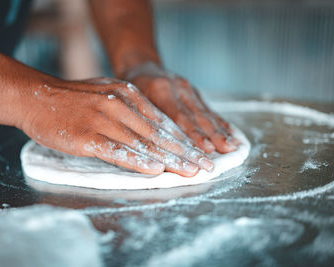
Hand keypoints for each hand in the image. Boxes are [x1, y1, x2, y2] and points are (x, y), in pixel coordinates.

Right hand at [18, 77, 213, 176]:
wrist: (36, 97)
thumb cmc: (71, 98)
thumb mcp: (106, 92)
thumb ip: (130, 108)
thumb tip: (152, 128)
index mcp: (127, 93)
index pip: (162, 120)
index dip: (183, 139)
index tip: (199, 152)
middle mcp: (120, 104)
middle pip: (158, 133)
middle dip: (184, 152)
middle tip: (205, 165)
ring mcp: (104, 120)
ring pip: (143, 143)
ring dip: (169, 160)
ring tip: (189, 171)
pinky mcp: (88, 137)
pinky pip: (118, 151)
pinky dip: (139, 162)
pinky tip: (155, 170)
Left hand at [125, 62, 239, 153]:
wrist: (141, 66)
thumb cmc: (132, 87)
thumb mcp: (131, 99)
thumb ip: (144, 119)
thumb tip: (156, 149)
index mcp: (160, 89)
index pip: (179, 117)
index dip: (193, 135)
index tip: (204, 150)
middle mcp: (178, 88)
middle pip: (197, 116)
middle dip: (212, 136)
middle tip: (225, 151)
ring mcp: (188, 89)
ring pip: (205, 113)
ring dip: (220, 131)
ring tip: (232, 147)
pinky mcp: (194, 93)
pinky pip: (208, 110)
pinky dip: (220, 124)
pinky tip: (231, 134)